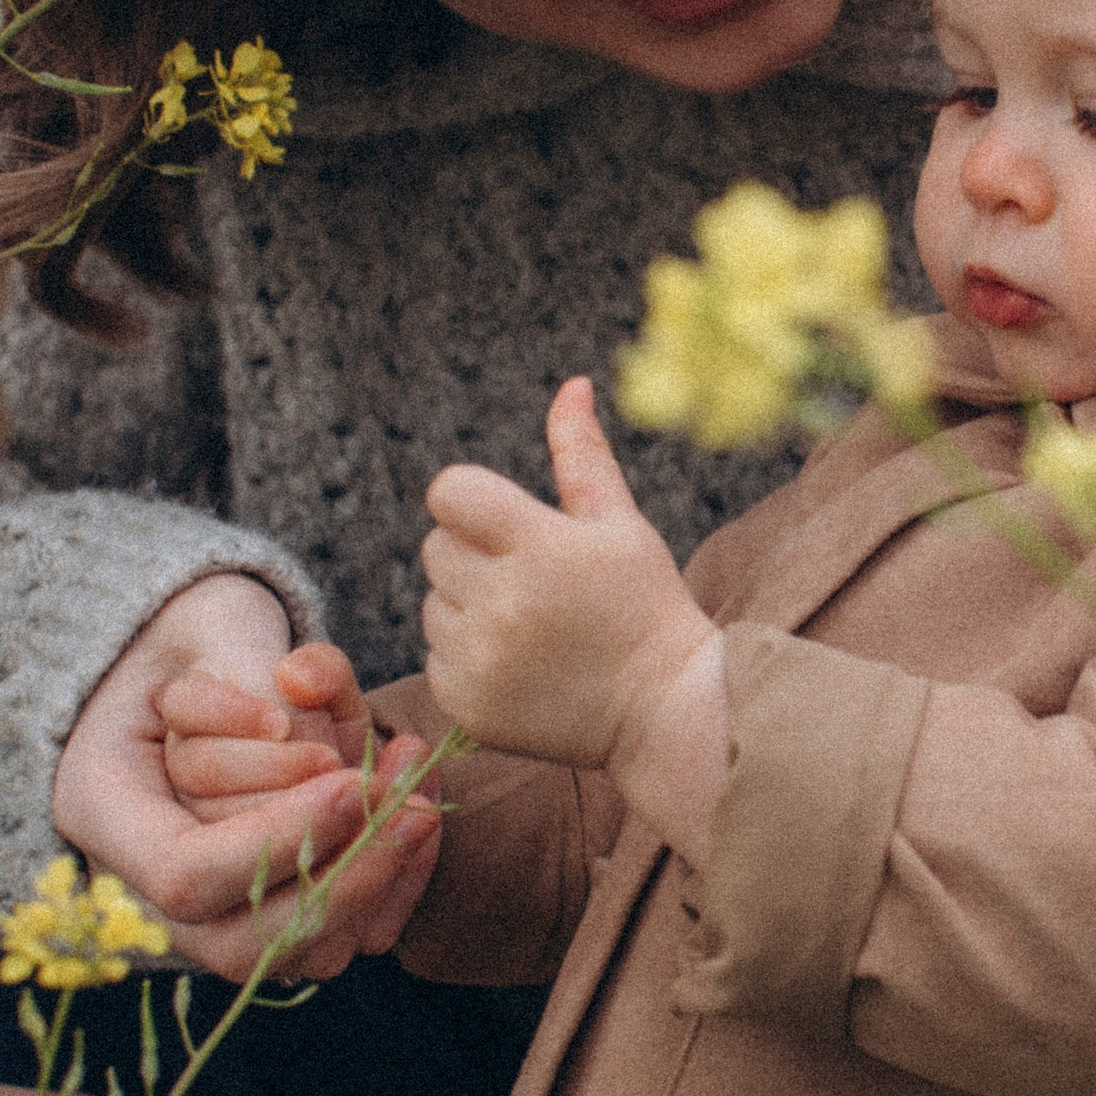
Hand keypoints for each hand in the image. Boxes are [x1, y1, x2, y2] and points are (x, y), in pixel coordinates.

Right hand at [54, 579, 436, 980]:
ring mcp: (215, 912)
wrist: (211, 660)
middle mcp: (147, 883)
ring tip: (417, 788)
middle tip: (405, 800)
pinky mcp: (282, 913)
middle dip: (339, 876)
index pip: (184, 872)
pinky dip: (399, 884)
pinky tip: (422, 807)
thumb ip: (248, 663)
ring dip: (379, 880)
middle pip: (242, 941)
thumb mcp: (212, 620)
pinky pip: (348, 936)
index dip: (273, 841)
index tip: (348, 781)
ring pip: (301, 954)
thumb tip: (296, 709)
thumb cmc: (208, 635)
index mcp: (104, 806)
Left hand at [422, 379, 713, 766]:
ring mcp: (481, 659)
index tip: (506, 524)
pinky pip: (434, 659)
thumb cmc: (645, 605)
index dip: (472, 502)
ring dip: (468, 608)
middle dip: (474, 556)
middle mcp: (503, 603)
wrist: (663, 711)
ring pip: (432, 605)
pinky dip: (467, 659)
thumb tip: (572, 384)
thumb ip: (583, 456)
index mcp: (539, 546)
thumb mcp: (622, 525)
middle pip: (435, 548)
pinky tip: (520, 666)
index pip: (449, 492)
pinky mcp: (466, 704)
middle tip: (531, 583)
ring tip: (529, 628)